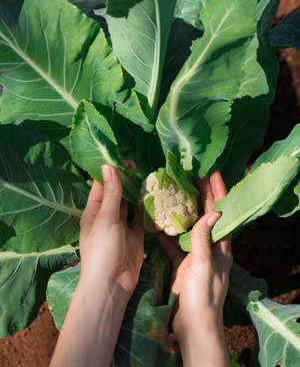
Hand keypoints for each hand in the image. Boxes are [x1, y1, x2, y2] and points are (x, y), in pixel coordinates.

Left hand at [50, 162, 143, 366]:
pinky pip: (142, 218)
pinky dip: (147, 208)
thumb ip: (112, 193)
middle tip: (139, 163)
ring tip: (149, 175)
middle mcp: (108, 216)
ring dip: (137, 192)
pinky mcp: (136, 235)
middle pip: (117, 193)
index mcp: (94, 211)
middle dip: (126, 179)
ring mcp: (122, 226)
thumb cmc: (103, 249)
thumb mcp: (106, 218)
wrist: (112, 284)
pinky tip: (155, 195)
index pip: (101, 185)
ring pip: (131, 204)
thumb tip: (108, 166)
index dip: (110, 171)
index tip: (121, 156)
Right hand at [157, 171, 231, 365]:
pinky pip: (174, 245)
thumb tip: (213, 212)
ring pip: (190, 228)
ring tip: (175, 192)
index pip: (221, 213)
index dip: (218, 193)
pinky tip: (157, 224)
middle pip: (207, 216)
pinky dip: (167, 234)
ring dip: (184, 211)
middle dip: (202, 196)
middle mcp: (209, 248)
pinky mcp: (181, 264)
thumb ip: (204, 238)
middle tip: (193, 177)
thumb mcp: (203, 264)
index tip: (212, 174)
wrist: (192, 325)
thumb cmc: (202, 295)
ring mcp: (195, 256)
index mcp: (220, 247)